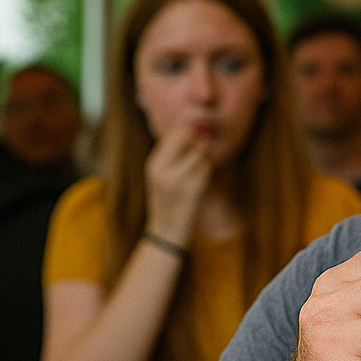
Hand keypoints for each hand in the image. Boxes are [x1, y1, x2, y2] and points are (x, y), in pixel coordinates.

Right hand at [142, 126, 214, 245]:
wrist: (166, 231)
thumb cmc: (168, 201)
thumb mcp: (161, 176)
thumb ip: (173, 154)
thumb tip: (194, 129)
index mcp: (153, 164)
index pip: (174, 133)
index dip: (189, 130)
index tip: (197, 136)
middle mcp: (162, 169)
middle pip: (188, 137)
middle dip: (198, 142)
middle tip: (200, 153)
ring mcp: (177, 179)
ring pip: (201, 153)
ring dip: (204, 160)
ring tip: (196, 173)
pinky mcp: (193, 189)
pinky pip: (207, 169)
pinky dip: (207, 173)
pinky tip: (200, 183)